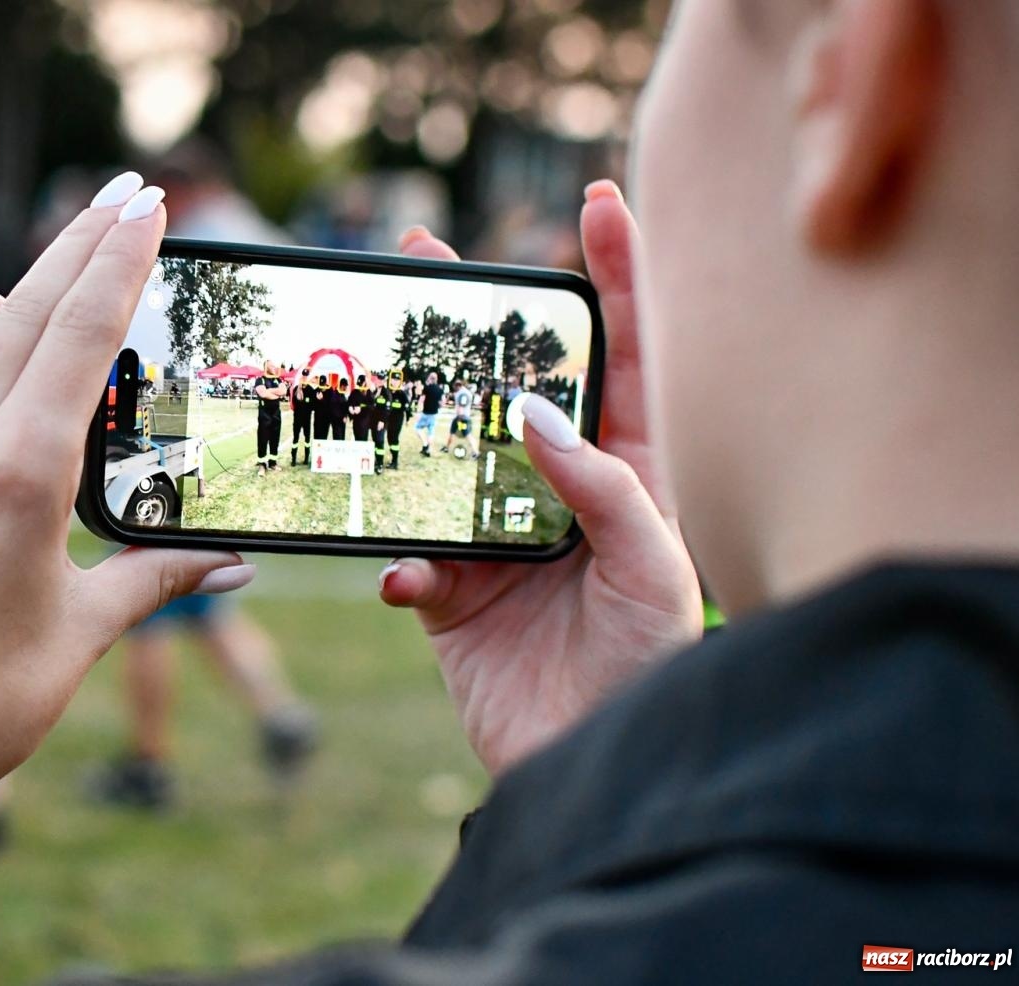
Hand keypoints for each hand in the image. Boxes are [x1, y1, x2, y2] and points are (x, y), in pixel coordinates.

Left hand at [0, 179, 250, 832]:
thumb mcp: (88, 627)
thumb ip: (163, 573)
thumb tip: (235, 562)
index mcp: (17, 473)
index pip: (79, 331)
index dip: (118, 258)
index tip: (145, 207)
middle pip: (18, 301)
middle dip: (79, 241)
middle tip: (123, 198)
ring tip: (18, 327)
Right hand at [381, 184, 702, 775]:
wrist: (590, 775)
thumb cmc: (650, 673)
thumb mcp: (654, 571)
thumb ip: (601, 486)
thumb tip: (531, 414)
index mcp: (631, 476)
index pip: (628, 360)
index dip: (617, 277)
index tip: (595, 204)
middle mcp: (560, 495)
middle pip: (512, 388)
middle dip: (473, 322)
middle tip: (426, 254)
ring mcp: (499, 541)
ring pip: (442, 455)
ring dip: (404, 420)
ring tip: (365, 375)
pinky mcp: (451, 595)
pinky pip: (408, 556)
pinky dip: (399, 564)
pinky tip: (409, 579)